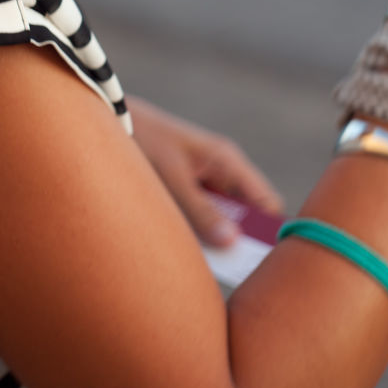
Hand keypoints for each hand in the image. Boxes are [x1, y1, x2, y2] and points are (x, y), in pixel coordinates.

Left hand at [126, 96, 284, 247]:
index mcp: (228, 161)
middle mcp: (225, 171)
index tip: (260, 260)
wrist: (118, 122)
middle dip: (242, 240)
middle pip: (249, 214)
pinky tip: (189, 246)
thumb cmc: (148, 142)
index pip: (266, 201)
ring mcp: (209, 181)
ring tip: (206, 260)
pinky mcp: (192, 189)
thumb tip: (231, 242)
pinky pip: (206, 216)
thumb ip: (201, 211)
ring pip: (227, 219)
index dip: (269, 230)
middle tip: (230, 266)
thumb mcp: (174, 179)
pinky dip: (202, 232)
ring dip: (219, 238)